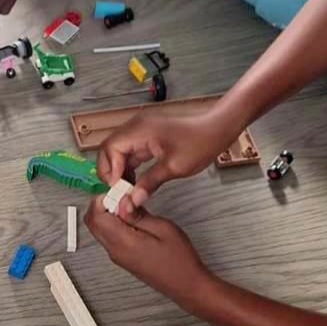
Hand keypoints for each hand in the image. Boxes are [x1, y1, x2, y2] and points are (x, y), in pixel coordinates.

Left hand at [85, 200, 211, 305]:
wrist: (188, 286)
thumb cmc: (180, 260)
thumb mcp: (162, 228)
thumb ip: (138, 214)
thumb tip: (121, 201)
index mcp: (122, 242)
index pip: (96, 215)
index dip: (103, 198)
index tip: (119, 191)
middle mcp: (115, 250)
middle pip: (93, 222)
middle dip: (104, 204)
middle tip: (124, 197)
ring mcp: (117, 256)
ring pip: (100, 229)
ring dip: (109, 214)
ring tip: (132, 207)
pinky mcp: (123, 258)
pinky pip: (109, 237)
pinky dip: (115, 224)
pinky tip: (134, 219)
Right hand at [96, 110, 238, 216]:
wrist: (218, 127)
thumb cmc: (201, 142)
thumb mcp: (174, 167)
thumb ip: (150, 183)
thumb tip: (133, 199)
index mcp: (140, 130)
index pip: (110, 148)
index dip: (110, 170)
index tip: (118, 189)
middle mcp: (137, 126)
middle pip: (109, 148)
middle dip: (110, 170)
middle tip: (118, 191)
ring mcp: (141, 129)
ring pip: (118, 150)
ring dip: (119, 169)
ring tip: (126, 189)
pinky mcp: (147, 134)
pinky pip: (129, 150)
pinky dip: (128, 165)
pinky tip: (134, 180)